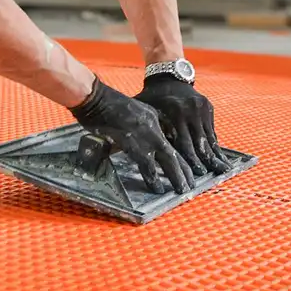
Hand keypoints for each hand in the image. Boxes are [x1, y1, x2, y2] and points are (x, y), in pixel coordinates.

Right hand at [68, 77, 194, 194]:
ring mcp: (146, 138)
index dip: (182, 157)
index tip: (190, 169)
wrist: (98, 101)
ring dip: (176, 177)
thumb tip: (156, 138)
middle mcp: (155, 129)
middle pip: (175, 153)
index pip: (175, 142)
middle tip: (192, 184)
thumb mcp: (137, 110)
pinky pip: (148, 166)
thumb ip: (148, 123)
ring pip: (168, 161)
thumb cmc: (111, 105)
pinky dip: (154, 179)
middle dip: (185, 170)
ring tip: (182, 190)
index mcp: (156, 120)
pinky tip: (158, 188)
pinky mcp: (134, 146)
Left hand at [135, 74, 229, 176]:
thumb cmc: (151, 97)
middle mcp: (189, 111)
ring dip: (214, 157)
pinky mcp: (208, 109)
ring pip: (208, 139)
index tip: (191, 175)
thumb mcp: (142, 107)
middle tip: (206, 180)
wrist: (168, 77)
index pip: (181, 143)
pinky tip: (221, 158)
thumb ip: (137, 124)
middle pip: (196, 144)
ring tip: (221, 171)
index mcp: (172, 112)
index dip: (185, 162)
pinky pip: (212, 132)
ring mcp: (200, 109)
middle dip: (201, 164)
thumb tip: (113, 142)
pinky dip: (216, 146)